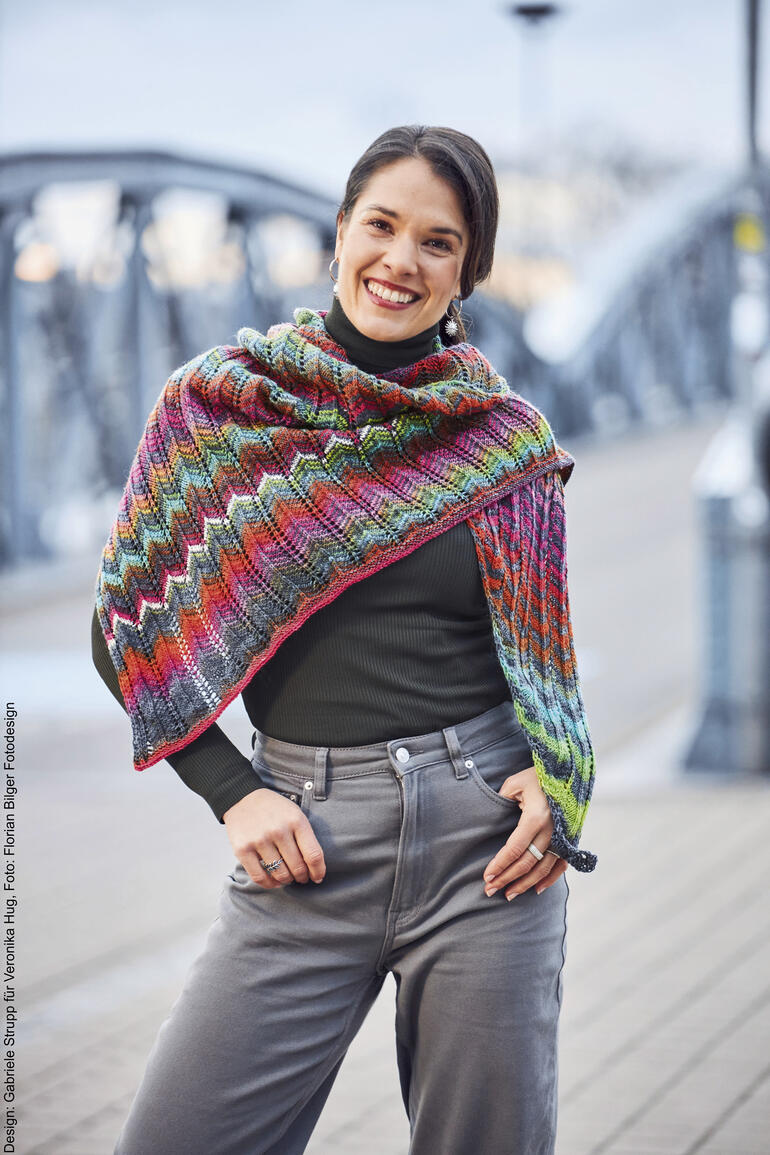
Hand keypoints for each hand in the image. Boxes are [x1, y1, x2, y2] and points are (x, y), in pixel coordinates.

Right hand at [222, 789, 325, 888]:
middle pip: (298, 867)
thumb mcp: (295, 814)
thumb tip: (315, 869)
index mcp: (296, 821)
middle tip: (301, 878)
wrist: (242, 798)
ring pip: (280, 874)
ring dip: (287, 880)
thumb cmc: (274, 809)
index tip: (318, 877)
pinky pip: (259, 877)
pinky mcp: (243, 849)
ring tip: (288, 877)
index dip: (318, 871)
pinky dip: (270, 884)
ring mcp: (260, 840)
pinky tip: (274, 881)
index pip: (313, 855)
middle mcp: (279, 830)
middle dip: (302, 877)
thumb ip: (305, 838)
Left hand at [482, 766, 567, 899]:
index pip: (514, 849)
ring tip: (509, 895)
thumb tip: (491, 822)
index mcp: (535, 817)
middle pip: (527, 863)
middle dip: (507, 879)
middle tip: (490, 890)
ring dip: (525, 884)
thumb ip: (502, 803)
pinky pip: (561, 864)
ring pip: (543, 869)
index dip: (500, 865)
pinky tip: (537, 889)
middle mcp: (552, 830)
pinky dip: (550, 879)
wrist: (568, 768)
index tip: (486, 877)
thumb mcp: (514, 783)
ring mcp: (563, 836)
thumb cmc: (537, 774)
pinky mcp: (570, 838)